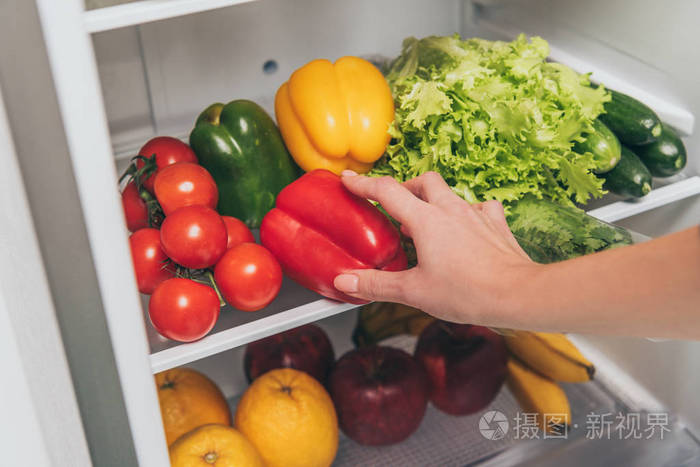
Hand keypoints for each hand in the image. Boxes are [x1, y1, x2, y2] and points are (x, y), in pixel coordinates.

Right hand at [333, 171, 540, 325]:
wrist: (518, 295)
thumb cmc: (468, 293)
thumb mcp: (414, 292)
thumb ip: (377, 284)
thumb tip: (345, 281)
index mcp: (426, 221)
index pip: (386, 191)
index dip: (363, 184)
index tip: (349, 179)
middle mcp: (451, 210)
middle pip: (423, 181)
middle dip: (405, 187)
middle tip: (394, 204)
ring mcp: (476, 214)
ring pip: (450, 193)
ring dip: (434, 201)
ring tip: (425, 222)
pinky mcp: (495, 225)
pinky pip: (479, 208)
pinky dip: (467, 213)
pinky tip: (466, 227)